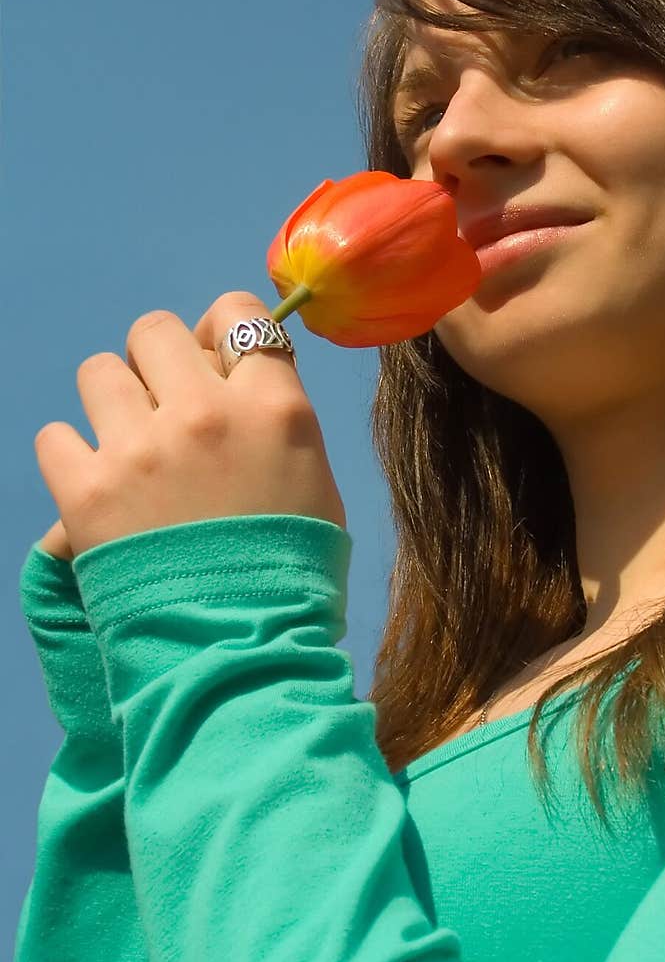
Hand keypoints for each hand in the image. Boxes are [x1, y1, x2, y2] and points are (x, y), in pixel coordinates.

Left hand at [33, 292, 346, 558]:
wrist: (244, 650)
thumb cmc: (294, 569)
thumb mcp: (313, 479)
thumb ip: (276, 418)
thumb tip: (232, 379)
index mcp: (272, 406)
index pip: (238, 311)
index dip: (219, 329)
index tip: (211, 358)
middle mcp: (205, 411)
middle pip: (155, 331)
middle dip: (156, 362)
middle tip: (163, 406)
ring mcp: (141, 448)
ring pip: (97, 371)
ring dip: (111, 402)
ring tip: (126, 447)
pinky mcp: (87, 489)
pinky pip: (53, 435)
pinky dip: (70, 456)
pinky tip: (94, 483)